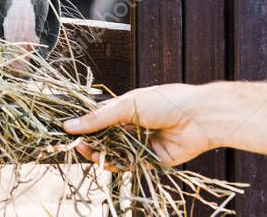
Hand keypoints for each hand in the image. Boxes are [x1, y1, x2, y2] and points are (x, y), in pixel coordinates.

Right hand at [63, 84, 216, 165]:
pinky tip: (106, 161)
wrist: (199, 117)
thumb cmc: (164, 102)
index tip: (67, 130)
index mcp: (124, 109)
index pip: (97, 119)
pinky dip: (116, 165)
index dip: (83, 125)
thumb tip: (69, 125)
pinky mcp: (150, 159)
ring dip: (100, 153)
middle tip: (76, 144)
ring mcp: (140, 143)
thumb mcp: (125, 105)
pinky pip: (129, 164)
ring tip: (88, 152)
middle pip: (103, 138)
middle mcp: (131, 127)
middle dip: (89, 142)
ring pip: (114, 152)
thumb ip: (98, 118)